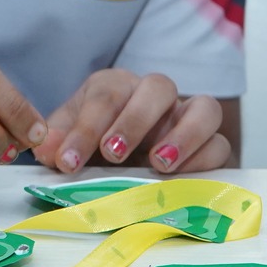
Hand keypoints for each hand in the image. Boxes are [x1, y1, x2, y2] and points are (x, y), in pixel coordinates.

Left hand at [35, 69, 229, 174]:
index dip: (85, 127)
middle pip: (158, 87)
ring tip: (158, 165)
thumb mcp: (71, 142)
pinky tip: (182, 179)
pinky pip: (221, 145)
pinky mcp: (212, 146)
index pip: (105, 94)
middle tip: (112, 154)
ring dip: (183, 136)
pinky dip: (204, 160)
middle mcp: (156, 96)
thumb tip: (45, 150)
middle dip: (135, 120)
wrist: (127, 163)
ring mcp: (189, 118)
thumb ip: (58, 143)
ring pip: (204, 108)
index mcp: (117, 86)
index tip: (68, 160)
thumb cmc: (96, 145)